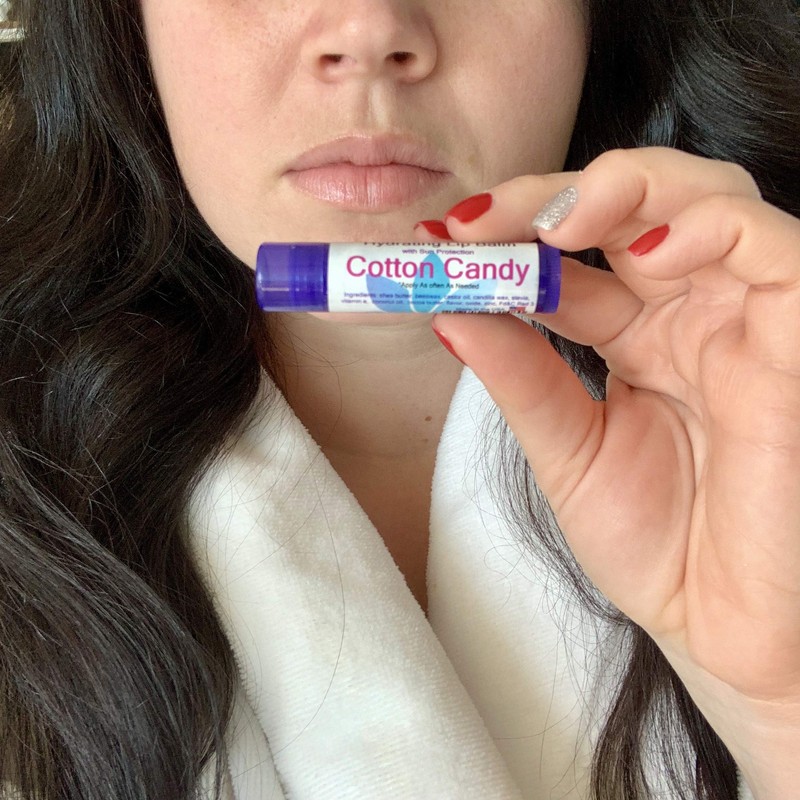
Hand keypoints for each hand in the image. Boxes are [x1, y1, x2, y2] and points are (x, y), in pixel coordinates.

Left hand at [421, 147, 799, 795]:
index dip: (508, 238)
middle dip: (552, 199)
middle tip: (481, 222)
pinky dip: (712, 227)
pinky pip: (774, 251)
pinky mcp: (796, 341)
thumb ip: (521, 376)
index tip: (440, 242)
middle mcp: (688, 313)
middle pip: (630, 207)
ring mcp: (742, 321)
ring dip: (625, 190)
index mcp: (634, 334)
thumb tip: (448, 311)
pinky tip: (647, 247)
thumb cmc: (655, 546)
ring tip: (553, 225)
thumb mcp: (567, 452)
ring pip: (705, 200)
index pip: (570, 258)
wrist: (723, 630)